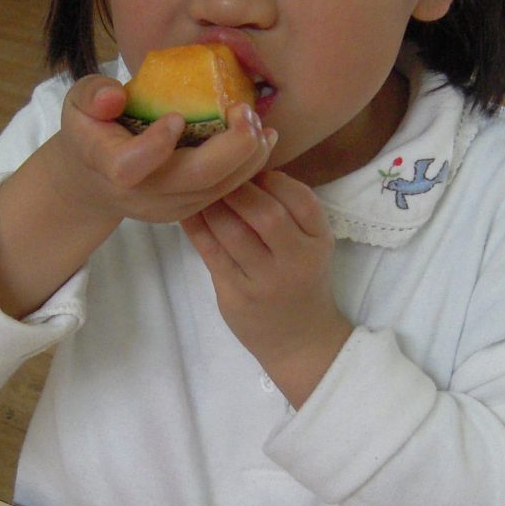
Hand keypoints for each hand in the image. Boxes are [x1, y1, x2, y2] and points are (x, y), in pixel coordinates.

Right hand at [49, 74, 277, 227]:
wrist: (94, 179)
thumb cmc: (89, 130)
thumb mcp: (78, 103)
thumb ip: (92, 95)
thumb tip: (113, 96)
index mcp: (107, 165)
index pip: (130, 166)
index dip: (156, 145)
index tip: (176, 117)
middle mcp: (140, 194)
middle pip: (195, 178)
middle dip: (232, 146)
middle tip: (246, 111)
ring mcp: (168, 207)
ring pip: (218, 188)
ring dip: (249, 156)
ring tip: (261, 123)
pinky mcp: (189, 209)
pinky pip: (225, 192)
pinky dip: (249, 167)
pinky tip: (261, 139)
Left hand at [182, 171, 352, 406]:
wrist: (300, 342)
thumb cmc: (302, 282)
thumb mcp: (312, 245)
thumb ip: (290, 211)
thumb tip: (248, 163)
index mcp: (318, 244)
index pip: (302, 200)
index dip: (275, 179)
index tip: (254, 168)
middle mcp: (295, 263)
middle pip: (266, 214)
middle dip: (239, 188)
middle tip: (219, 172)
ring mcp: (264, 283)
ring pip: (232, 232)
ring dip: (213, 205)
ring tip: (200, 187)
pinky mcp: (236, 297)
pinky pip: (211, 254)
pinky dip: (196, 228)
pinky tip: (186, 211)